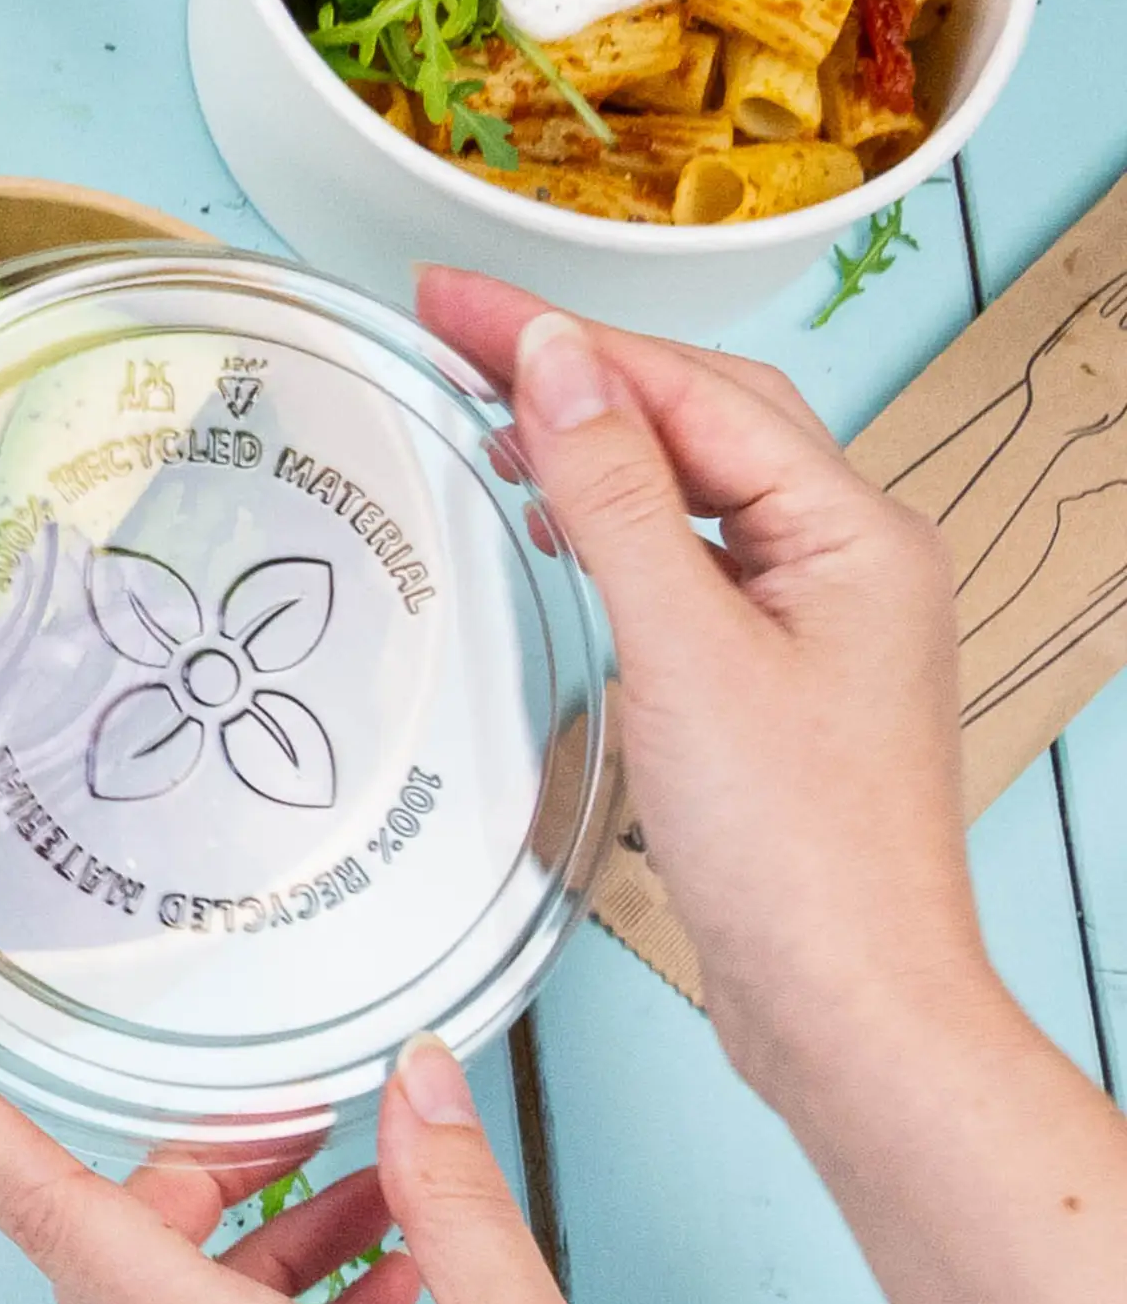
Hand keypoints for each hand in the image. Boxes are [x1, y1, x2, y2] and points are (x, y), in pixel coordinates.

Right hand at [419, 269, 998, 1099]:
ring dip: (598, 446)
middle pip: (701, 419)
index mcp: (851, 530)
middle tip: (454, 334)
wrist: (842, 1002)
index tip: (452, 301)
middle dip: (577, 369)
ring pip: (697, 489)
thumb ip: (617, 497)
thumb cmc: (794, 849)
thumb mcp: (685, 651)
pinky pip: (692, 564)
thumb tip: (556, 364)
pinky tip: (566, 536)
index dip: (562, 334)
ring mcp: (813, 620)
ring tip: (493, 423)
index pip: (689, 388)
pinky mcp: (773, 679)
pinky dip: (620, 531)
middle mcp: (846, 558)